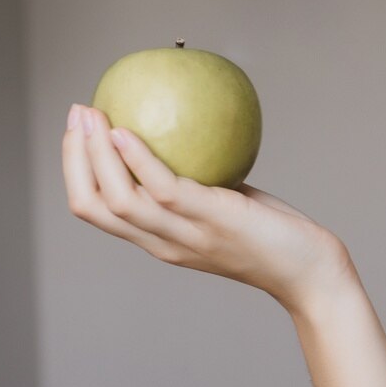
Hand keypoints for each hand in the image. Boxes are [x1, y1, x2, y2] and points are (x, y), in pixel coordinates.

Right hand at [62, 102, 349, 310]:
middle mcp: (164, 242)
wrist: (311, 273)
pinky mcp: (211, 220)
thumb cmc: (273, 235)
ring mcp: (185, 235)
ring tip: (93, 114)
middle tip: (76, 113)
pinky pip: (162, 189)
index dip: (77, 170)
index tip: (78, 131)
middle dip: (74, 157)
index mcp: (161, 240)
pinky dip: (137, 160)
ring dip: (96, 153)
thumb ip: (203, 179)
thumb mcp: (226, 204)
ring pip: (117, 198)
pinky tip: (127, 131)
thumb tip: (189, 129)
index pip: (98, 210)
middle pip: (94, 205)